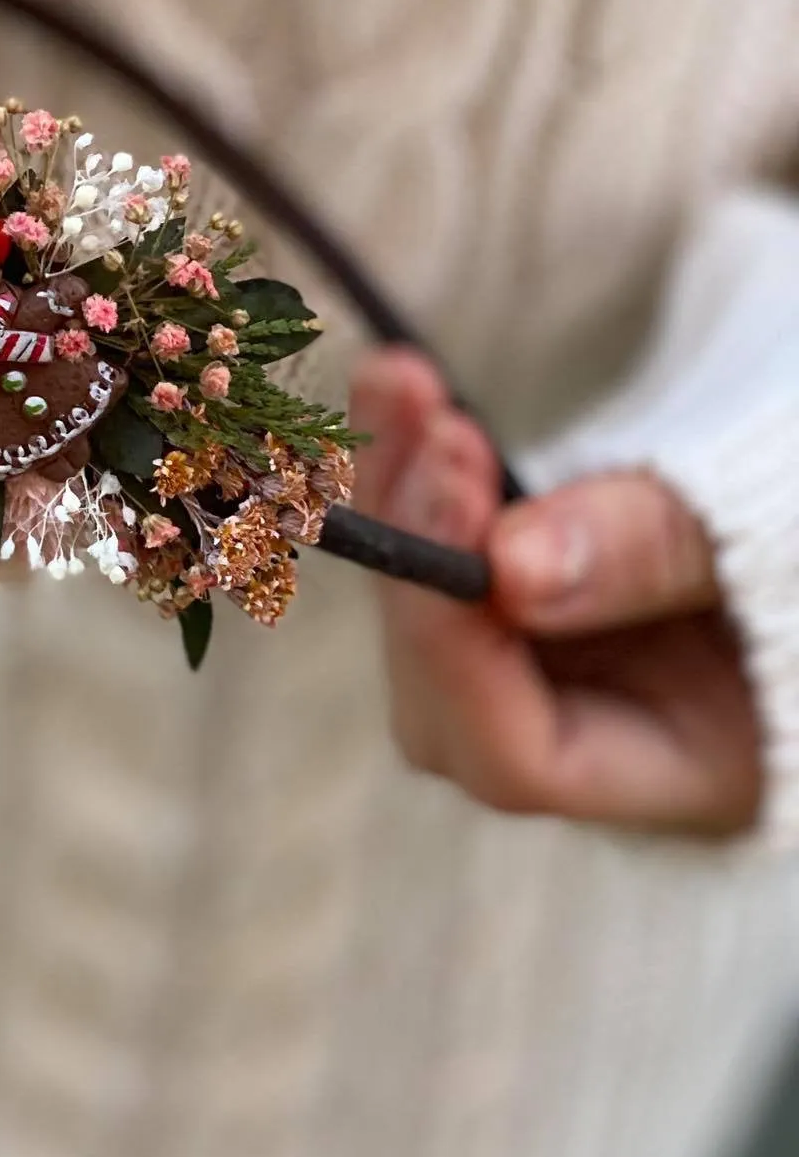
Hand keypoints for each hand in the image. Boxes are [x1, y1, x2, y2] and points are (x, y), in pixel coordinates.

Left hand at [350, 347, 761, 836]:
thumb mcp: (778, 541)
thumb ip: (655, 555)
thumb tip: (510, 567)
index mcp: (690, 771)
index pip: (522, 759)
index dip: (464, 646)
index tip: (462, 512)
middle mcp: (600, 733)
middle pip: (445, 682)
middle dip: (422, 552)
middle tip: (436, 431)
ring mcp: (559, 661)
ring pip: (425, 605)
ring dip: (402, 491)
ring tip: (403, 385)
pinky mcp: (531, 585)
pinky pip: (440, 542)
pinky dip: (416, 466)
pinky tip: (397, 387)